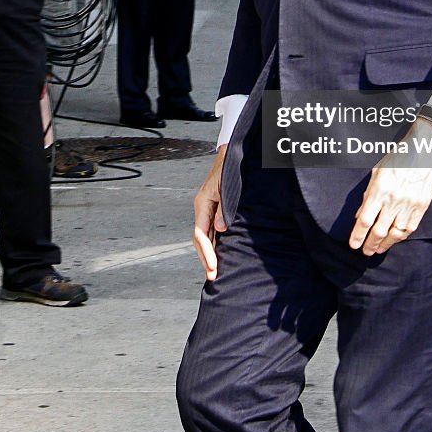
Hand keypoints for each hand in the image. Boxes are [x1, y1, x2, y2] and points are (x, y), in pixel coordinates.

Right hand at [193, 145, 227, 280]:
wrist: (232, 156)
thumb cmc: (229, 170)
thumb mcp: (226, 189)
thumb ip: (223, 209)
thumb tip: (221, 230)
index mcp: (202, 204)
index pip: (200, 234)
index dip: (206, 253)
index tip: (212, 267)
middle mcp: (202, 208)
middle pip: (200, 239)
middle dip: (206, 258)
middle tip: (212, 276)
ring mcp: (208, 209)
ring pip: (205, 236)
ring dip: (209, 253)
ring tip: (214, 270)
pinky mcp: (215, 209)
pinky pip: (211, 230)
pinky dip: (214, 244)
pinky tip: (219, 253)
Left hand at [349, 120, 431, 255]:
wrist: (425, 149)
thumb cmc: (398, 157)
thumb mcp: (377, 171)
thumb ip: (367, 194)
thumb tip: (359, 215)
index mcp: (380, 189)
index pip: (365, 220)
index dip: (358, 236)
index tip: (353, 245)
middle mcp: (394, 199)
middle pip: (379, 231)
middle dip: (370, 244)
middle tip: (365, 251)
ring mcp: (409, 204)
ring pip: (395, 234)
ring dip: (385, 245)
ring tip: (378, 249)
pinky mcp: (422, 206)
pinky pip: (410, 228)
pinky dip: (400, 238)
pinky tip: (394, 240)